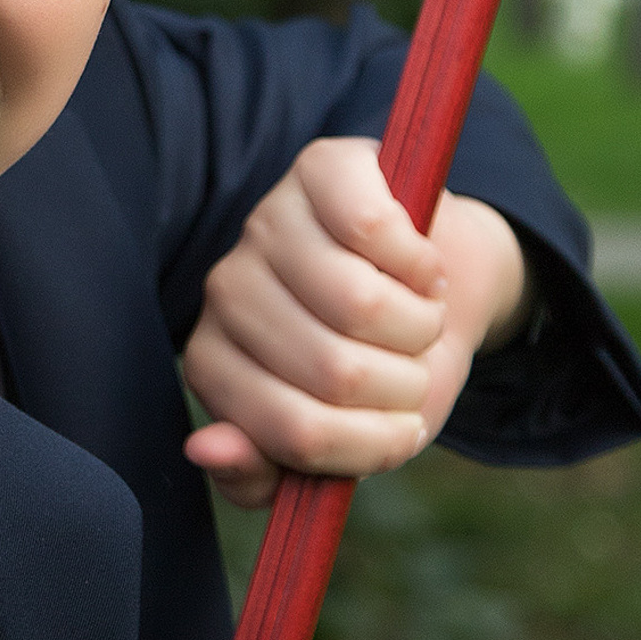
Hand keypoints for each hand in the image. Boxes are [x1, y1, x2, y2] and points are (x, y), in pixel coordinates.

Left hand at [181, 137, 528, 507]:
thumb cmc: (377, 369)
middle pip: (335, 372)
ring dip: (419, 325)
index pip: (295, 433)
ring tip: (416, 318)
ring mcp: (267, 223)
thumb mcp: (332, 442)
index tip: (398, 424)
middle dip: (405, 385)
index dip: (374, 442)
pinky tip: (417, 267)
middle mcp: (227, 289)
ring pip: (359, 303)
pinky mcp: (320, 167)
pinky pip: (374, 229)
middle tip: (410, 364)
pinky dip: (421, 263)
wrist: (435, 284)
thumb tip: (205, 448)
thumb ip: (266, 472)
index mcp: (215, 365)